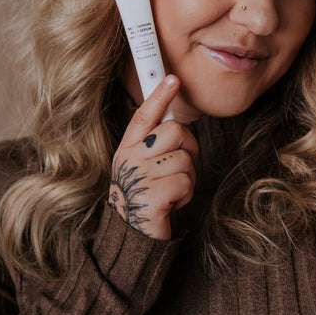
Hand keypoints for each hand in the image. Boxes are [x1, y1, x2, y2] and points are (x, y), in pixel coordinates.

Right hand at [108, 75, 197, 239]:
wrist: (132, 235)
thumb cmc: (145, 195)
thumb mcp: (143, 165)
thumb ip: (153, 143)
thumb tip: (175, 121)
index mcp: (128, 148)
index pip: (143, 115)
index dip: (159, 95)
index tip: (173, 79)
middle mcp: (130, 159)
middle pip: (175, 131)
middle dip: (188, 147)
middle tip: (178, 167)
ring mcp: (139, 177)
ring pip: (185, 158)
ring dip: (187, 177)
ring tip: (171, 190)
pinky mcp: (151, 197)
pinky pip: (185, 181)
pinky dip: (186, 194)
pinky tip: (172, 204)